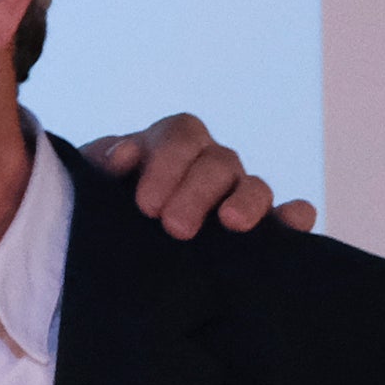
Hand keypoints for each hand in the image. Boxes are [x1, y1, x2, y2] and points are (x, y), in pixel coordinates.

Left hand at [86, 112, 318, 239]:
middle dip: (197, 192)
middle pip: (218, 162)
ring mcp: (238, 195)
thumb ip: (98, 165)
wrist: (112, 248)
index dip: (167, 163)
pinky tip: (293, 225)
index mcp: (171, 145)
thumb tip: (121, 158)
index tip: (145, 204)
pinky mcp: (261, 230)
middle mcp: (210, 165)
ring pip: (255, 187)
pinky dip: (294, 218)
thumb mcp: (91, 184)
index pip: (180, 135)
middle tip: (174, 227)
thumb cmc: (103, 207)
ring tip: (230, 223)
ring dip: (246, 202)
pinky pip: (288, 217)